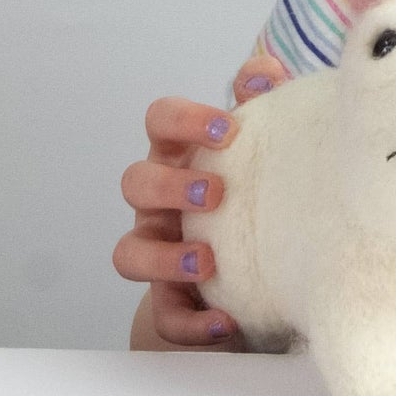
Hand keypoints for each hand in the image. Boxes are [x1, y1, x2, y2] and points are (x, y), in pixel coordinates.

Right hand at [114, 54, 288, 347]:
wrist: (265, 262)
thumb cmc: (258, 184)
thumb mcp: (266, 140)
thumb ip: (263, 101)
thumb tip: (262, 72)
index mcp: (183, 152)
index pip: (161, 120)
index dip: (185, 119)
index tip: (228, 129)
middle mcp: (161, 198)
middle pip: (135, 181)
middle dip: (169, 185)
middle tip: (214, 193)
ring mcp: (160, 248)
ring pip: (129, 252)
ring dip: (164, 257)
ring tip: (208, 261)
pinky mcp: (172, 301)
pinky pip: (165, 316)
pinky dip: (190, 322)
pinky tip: (225, 323)